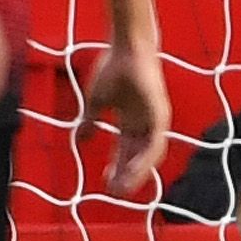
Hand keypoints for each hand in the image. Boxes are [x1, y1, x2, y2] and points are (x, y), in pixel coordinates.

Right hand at [83, 35, 169, 197]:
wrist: (126, 48)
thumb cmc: (113, 68)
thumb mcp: (96, 101)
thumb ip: (90, 121)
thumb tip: (80, 140)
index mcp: (131, 120)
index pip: (125, 150)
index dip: (116, 167)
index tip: (104, 181)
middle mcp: (145, 123)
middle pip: (137, 157)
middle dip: (126, 176)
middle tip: (114, 193)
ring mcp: (155, 120)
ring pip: (148, 156)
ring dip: (136, 174)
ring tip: (123, 189)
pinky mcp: (160, 116)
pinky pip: (155, 144)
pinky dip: (144, 160)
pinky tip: (133, 172)